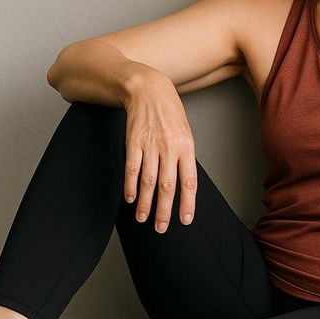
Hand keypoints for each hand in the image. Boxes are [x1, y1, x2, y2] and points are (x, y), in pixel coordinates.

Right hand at [122, 71, 197, 233]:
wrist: (149, 90)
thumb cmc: (170, 114)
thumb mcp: (185, 133)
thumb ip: (185, 157)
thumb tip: (184, 184)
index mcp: (187, 147)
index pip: (189, 181)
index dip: (187, 203)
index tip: (185, 220)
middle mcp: (169, 148)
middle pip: (167, 186)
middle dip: (164, 211)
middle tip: (161, 228)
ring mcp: (150, 145)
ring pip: (148, 181)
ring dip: (145, 204)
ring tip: (143, 219)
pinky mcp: (133, 142)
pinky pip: (132, 169)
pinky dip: (130, 186)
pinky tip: (130, 199)